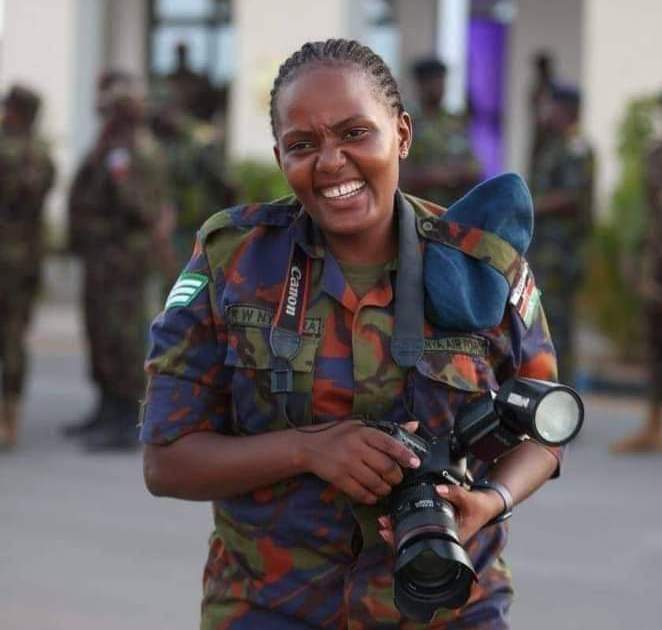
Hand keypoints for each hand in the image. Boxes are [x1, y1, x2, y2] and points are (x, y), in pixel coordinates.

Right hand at [299, 420, 419, 504]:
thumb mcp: (361, 426)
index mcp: (363, 432)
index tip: (415, 463)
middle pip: (386, 467)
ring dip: (385, 489)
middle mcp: (356, 447)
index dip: (405, 455)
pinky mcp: (338, 478)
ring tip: (386, 487)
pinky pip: (361, 493)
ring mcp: (346, 464)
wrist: (308, 446)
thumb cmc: (338, 435)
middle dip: (396, 477)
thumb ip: (387, 429)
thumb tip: (415, 425)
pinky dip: (371, 497)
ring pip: (376, 482)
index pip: (389, 444)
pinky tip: (373, 495)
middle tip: (397, 478)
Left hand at [377, 483, 503, 546]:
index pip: (421, 547)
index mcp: (449, 541)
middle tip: (382, 525)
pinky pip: (418, 528)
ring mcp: (437, 534)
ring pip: (414, 537)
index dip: (402, 542)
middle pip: (413, 544)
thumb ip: (454, 493)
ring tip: (384, 520)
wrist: (486, 506)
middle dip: (395, 536)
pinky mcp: (436, 525)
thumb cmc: (479, 507)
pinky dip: (406, 523)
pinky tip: (396, 516)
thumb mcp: (469, 499)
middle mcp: (441, 540)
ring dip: (398, 529)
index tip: (388, 532)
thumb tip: (438, 488)